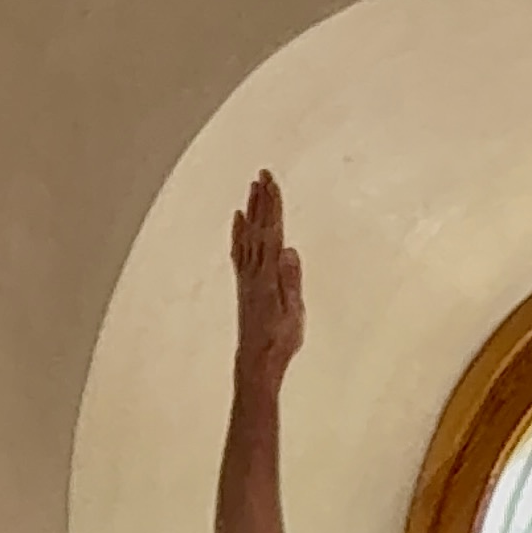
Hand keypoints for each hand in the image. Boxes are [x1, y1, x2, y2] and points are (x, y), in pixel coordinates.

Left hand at [231, 169, 303, 386]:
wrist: (256, 359)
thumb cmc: (280, 339)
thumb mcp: (293, 312)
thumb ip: (290, 280)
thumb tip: (288, 250)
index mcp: (269, 275)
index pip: (271, 232)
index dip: (272, 206)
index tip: (272, 182)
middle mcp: (254, 272)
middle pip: (258, 228)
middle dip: (261, 200)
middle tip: (261, 173)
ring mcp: (247, 277)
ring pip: (248, 235)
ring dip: (251, 210)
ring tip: (253, 187)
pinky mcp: (244, 284)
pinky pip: (240, 251)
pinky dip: (238, 232)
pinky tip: (239, 219)